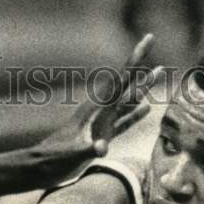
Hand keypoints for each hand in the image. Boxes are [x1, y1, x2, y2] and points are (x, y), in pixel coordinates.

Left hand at [33, 34, 160, 182]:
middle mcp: (101, 110)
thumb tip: (102, 149)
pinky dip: (135, 114)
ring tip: (159, 70)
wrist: (44, 167)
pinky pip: (124, 121)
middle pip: (126, 81)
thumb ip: (89, 149)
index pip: (121, 78)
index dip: (135, 58)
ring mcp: (102, 123)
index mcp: (97, 108)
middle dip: (139, 61)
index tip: (147, 38)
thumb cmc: (56, 159)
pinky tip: (146, 108)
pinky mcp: (103, 136)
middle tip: (150, 37)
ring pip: (128, 100)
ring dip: (143, 86)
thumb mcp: (73, 153)